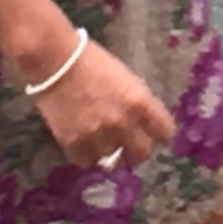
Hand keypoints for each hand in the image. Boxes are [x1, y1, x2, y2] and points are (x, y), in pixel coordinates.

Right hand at [30, 34, 174, 169]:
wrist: (57, 62)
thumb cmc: (93, 62)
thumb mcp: (126, 79)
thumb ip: (136, 103)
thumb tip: (141, 122)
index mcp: (140, 102)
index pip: (164, 132)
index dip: (160, 134)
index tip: (155, 135)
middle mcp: (123, 123)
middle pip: (142, 153)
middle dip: (137, 148)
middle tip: (129, 142)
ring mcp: (98, 135)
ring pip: (113, 160)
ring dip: (109, 150)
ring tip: (100, 138)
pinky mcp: (73, 143)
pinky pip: (86, 161)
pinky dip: (86, 154)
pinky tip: (84, 142)